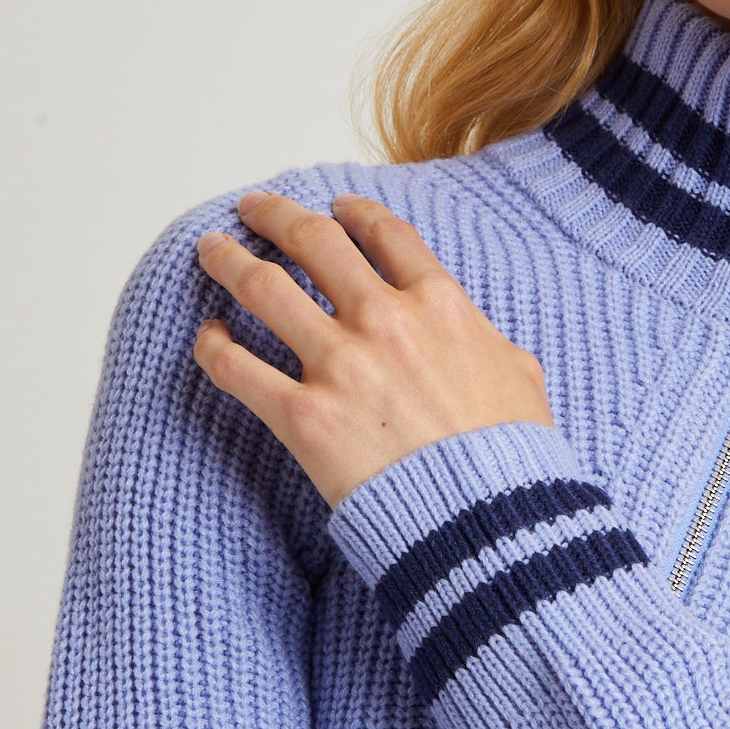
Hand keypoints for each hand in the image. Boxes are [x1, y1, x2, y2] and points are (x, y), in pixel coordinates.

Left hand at [192, 189, 553, 509]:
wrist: (487, 519)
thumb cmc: (511, 457)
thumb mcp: (521, 378)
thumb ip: (491, 344)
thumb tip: (481, 342)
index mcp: (439, 304)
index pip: (383, 233)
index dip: (351, 212)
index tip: (333, 209)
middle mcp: (384, 321)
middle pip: (313, 241)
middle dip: (276, 216)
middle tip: (254, 210)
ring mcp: (339, 366)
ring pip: (261, 287)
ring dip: (228, 260)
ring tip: (211, 250)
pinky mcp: (303, 418)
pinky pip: (235, 367)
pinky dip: (212, 346)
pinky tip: (209, 337)